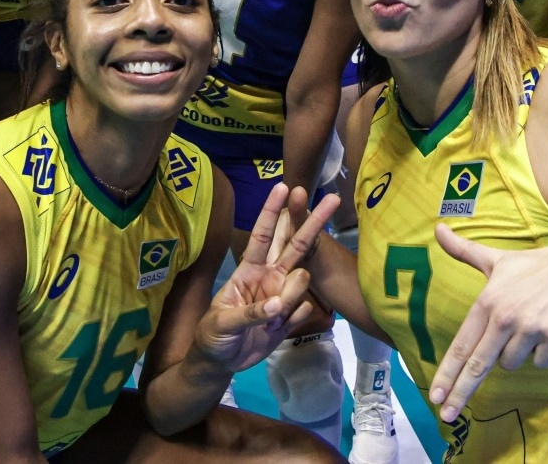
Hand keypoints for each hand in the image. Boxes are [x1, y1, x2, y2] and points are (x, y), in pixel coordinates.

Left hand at [193, 184, 339, 372]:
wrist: (223, 361)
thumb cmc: (214, 334)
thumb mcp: (221, 323)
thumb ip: (248, 313)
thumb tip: (277, 304)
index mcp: (249, 270)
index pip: (263, 235)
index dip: (271, 211)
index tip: (283, 187)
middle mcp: (270, 276)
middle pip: (296, 245)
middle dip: (313, 222)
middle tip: (333, 199)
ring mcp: (282, 295)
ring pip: (302, 280)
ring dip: (291, 295)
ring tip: (271, 317)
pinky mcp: (290, 316)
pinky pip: (303, 309)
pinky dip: (293, 318)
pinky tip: (277, 327)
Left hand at [428, 224, 547, 422]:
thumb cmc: (535, 266)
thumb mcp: (497, 259)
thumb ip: (464, 251)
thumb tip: (437, 228)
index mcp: (487, 300)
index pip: (462, 345)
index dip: (447, 373)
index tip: (434, 396)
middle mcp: (505, 315)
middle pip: (479, 365)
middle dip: (461, 393)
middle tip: (446, 415)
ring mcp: (530, 327)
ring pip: (512, 363)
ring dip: (519, 352)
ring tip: (530, 325)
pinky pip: (540, 362)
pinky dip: (543, 351)